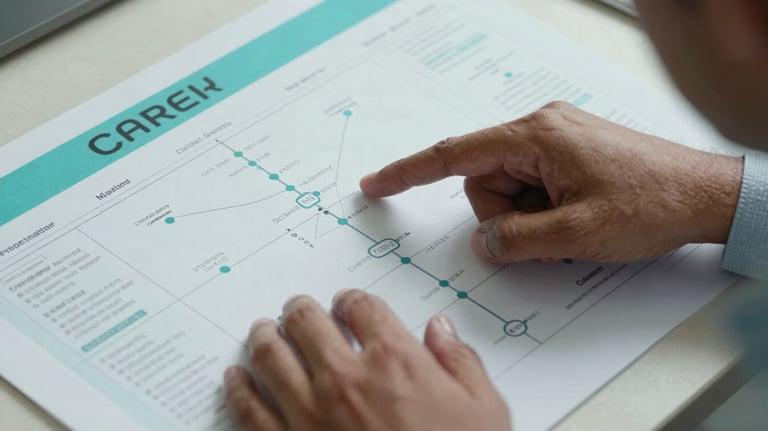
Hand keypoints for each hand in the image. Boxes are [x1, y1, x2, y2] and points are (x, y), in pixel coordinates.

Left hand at [224, 290, 510, 430]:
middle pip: (305, 321)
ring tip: (262, 331)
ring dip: (264, 337)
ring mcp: (310, 413)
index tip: (347, 303)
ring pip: (270, 356)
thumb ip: (461, 362)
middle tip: (298, 310)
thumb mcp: (484, 411)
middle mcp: (346, 379)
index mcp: (395, 362)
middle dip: (300, 310)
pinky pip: (249, 409)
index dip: (351, 299)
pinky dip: (238, 388)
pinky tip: (235, 378)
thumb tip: (442, 329)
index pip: (362, 307)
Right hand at [360, 102, 743, 262]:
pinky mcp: (569, 154)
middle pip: (484, 181)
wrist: (707, 195)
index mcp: (536, 136)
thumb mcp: (575, 235)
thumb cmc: (652, 202)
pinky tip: (574, 222)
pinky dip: (543, 212)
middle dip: (504, 218)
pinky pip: (532, 186)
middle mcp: (542, 129)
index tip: (376, 184)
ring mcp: (557, 140)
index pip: (454, 155)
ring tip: (568, 232)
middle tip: (545, 238)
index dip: (409, 172)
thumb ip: (515, 240)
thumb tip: (483, 242)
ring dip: (527, 220)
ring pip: (508, 189)